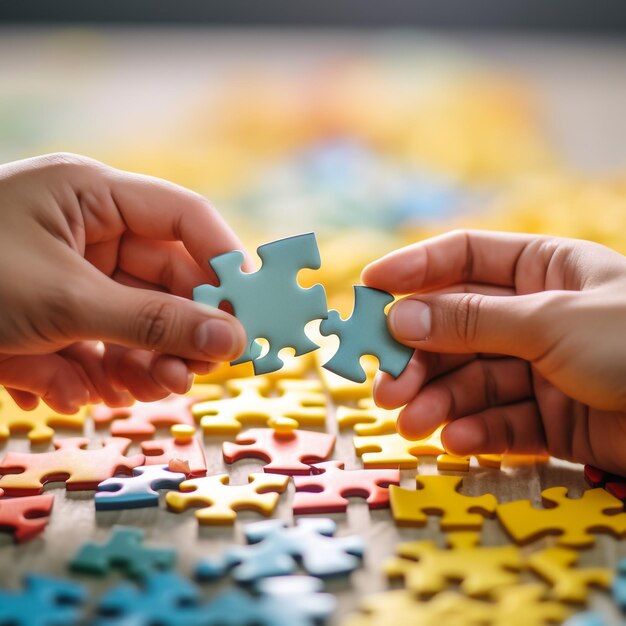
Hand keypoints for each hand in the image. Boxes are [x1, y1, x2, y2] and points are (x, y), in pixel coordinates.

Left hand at [0, 154, 246, 412]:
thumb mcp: (67, 301)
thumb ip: (154, 321)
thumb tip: (232, 338)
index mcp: (93, 196)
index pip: (185, 217)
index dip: (224, 259)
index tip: (249, 307)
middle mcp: (89, 232)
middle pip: (166, 278)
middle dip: (183, 328)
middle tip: (200, 372)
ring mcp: (71, 277)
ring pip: (137, 318)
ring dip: (144, 359)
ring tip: (146, 392)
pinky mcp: (52, 318)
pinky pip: (98, 342)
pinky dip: (95, 373)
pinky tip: (74, 392)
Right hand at [362, 229, 625, 474]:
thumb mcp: (550, 321)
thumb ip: (472, 321)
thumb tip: (399, 318)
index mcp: (541, 269)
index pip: (461, 258)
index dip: (412, 270)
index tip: (367, 289)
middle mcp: (535, 316)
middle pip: (455, 328)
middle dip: (418, 356)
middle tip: (384, 385)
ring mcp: (541, 368)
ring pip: (471, 380)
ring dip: (437, 400)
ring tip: (411, 423)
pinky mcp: (552, 420)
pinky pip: (501, 422)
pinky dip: (476, 431)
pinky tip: (457, 439)